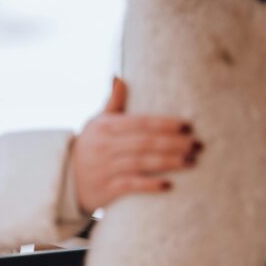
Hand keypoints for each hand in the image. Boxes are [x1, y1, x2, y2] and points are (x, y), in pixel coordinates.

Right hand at [71, 78, 199, 212]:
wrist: (67, 179)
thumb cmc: (90, 146)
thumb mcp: (97, 123)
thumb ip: (112, 102)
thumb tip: (119, 77)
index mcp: (105, 127)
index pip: (140, 122)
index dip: (164, 123)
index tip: (187, 125)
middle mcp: (105, 146)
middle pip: (145, 142)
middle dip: (173, 143)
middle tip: (198, 144)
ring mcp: (105, 168)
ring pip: (141, 163)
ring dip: (168, 162)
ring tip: (191, 161)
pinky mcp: (107, 188)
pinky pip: (131, 185)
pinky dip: (150, 185)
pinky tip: (169, 184)